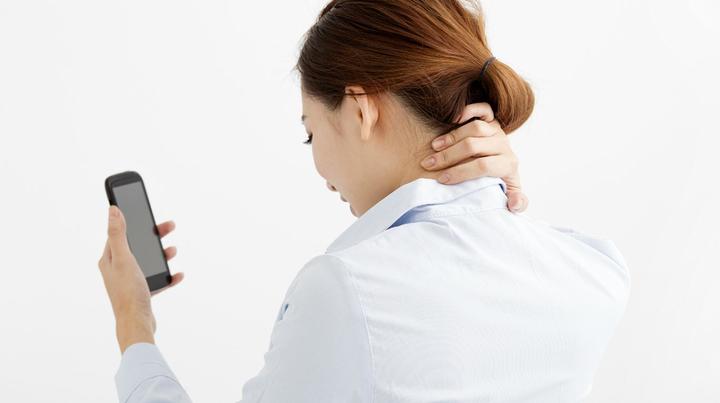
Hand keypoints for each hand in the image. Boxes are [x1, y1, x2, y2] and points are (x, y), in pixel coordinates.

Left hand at [97, 205, 183, 352]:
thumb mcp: (124, 258)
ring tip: (173, 250)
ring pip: (148, 261)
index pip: (119, 234)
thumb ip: (118, 234)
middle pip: (137, 246)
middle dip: (153, 236)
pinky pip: (157, 280)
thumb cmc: (128, 292)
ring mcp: (130, 281)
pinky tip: (178, 274)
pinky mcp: (142, 293)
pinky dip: (168, 275)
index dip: (132, 222)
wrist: (137, 324)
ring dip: (161, 254)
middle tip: (169, 226)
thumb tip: (112, 210)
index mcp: (109, 259)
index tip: (144, 212)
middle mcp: (118, 269)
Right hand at [420, 103, 528, 212]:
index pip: (483, 166)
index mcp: (508, 165)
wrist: (505, 167)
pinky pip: (484, 109)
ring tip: (434, 147)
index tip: (443, 179)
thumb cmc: (500, 184)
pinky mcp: (492, 120)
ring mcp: (497, 131)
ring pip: (474, 128)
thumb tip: (515, 205)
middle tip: (429, 164)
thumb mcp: (508, 196)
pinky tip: (454, 118)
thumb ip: (515, 202)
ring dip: (451, 137)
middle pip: (473, 146)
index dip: (461, 172)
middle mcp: (503, 145)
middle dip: (448, 156)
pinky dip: (470, 110)